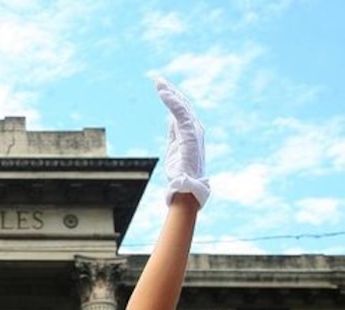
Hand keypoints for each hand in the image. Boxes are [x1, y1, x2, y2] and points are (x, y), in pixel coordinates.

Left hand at [156, 78, 209, 208]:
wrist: (187, 187)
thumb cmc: (181, 173)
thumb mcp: (175, 148)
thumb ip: (175, 133)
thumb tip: (171, 121)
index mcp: (190, 132)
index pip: (182, 110)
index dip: (172, 98)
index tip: (161, 88)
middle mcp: (194, 129)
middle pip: (182, 104)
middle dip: (171, 91)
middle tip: (158, 80)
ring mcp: (193, 130)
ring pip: (181, 106)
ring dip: (170, 92)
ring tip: (158, 83)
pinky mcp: (189, 134)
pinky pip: (180, 113)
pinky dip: (172, 101)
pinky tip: (163, 92)